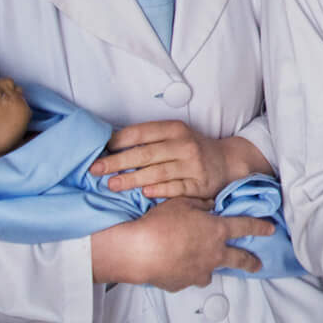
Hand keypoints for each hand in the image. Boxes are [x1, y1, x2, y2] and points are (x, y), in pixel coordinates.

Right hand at [89, 199, 272, 290]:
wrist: (138, 251)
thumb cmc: (159, 223)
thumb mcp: (181, 203)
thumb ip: (200, 204)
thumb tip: (209, 205)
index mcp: (217, 231)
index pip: (245, 226)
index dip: (259, 226)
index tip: (270, 229)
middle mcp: (213, 254)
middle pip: (239, 259)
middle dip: (250, 261)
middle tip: (257, 264)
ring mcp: (199, 272)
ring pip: (210, 273)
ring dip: (210, 268)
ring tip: (204, 266)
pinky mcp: (182, 284)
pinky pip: (187, 279)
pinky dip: (184, 273)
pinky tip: (173, 267)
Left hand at [95, 121, 266, 200]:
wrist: (227, 162)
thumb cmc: (191, 149)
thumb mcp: (175, 136)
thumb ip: (149, 140)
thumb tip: (110, 146)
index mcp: (175, 129)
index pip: (141, 132)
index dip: (118, 141)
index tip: (99, 150)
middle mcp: (185, 145)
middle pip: (146, 154)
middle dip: (118, 162)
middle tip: (96, 170)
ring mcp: (193, 166)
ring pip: (158, 172)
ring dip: (132, 179)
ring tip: (112, 185)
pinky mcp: (200, 185)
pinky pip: (176, 188)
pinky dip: (159, 191)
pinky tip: (144, 193)